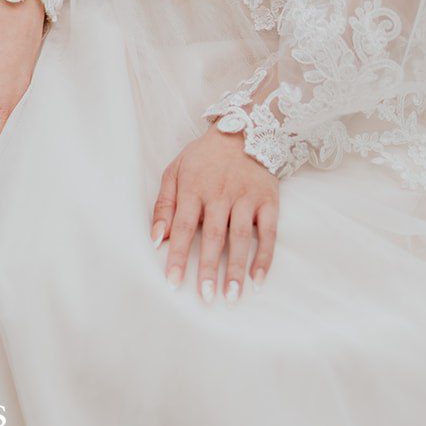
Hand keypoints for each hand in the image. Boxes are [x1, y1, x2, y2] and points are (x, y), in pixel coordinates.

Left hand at [150, 125, 278, 302]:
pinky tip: (258, 278)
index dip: (177, 255)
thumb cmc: (203, 157)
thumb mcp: (175, 171)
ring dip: (236, 268)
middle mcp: (220, 193)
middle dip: (208, 268)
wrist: (245, 129)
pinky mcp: (268, 200)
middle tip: (206, 296)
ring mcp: (246, 197)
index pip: (183, 226)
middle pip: (213, 235)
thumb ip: (164, 204)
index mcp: (193, 187)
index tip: (173, 282)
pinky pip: (269, 232)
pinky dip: (265, 256)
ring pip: (240, 237)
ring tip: (231, 296)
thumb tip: (156, 239)